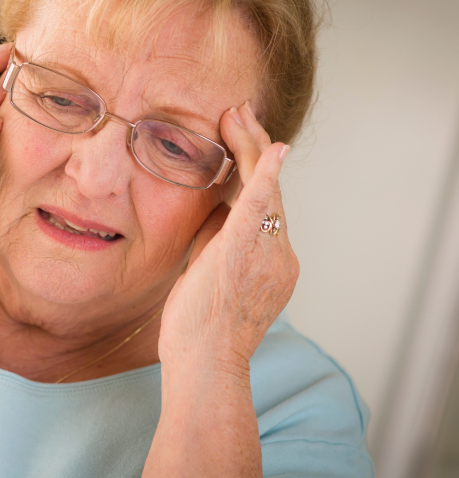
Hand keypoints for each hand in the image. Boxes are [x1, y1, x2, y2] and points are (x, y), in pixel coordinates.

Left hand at [158, 101, 299, 371]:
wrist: (204, 365)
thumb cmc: (198, 331)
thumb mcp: (209, 275)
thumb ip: (215, 240)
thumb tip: (211, 209)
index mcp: (272, 262)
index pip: (263, 207)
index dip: (254, 170)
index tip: (239, 140)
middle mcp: (279, 254)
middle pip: (269, 191)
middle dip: (256, 147)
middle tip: (240, 112)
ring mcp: (268, 253)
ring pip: (265, 189)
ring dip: (251, 147)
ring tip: (237, 114)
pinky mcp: (246, 250)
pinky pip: (260, 204)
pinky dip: (265, 172)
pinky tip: (272, 146)